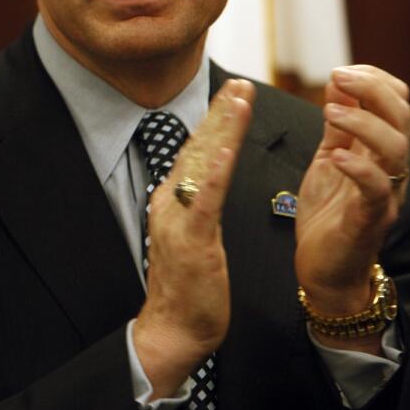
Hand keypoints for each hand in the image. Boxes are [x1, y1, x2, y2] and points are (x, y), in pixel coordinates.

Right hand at [133, 79, 254, 398]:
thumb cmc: (190, 288)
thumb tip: (207, 181)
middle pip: (198, 148)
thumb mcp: (195, 236)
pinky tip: (224, 149)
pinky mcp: (191, 240)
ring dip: (221, 129)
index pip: (196, 152)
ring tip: (238, 99)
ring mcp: (177, 219)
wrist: (174, 328)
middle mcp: (170, 202)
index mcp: (172, 201)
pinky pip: (203, 200)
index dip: (215, 120)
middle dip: (220, 112)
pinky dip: (213, 172)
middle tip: (239, 81)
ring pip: (202, 164)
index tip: (233, 93)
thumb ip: (198, 205)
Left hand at [294, 66, 409, 350]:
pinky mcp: (369, 219)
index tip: (342, 71)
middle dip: (372, 89)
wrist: (324, 268)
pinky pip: (375, 189)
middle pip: (402, 117)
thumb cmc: (328, 213)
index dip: (374, 80)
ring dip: (363, 122)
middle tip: (338, 77)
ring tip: (330, 111)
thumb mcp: (329, 159)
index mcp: (379, 150)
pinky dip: (357, 167)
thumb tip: (338, 84)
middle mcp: (389, 169)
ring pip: (395, 148)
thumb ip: (337, 127)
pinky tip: (335, 155)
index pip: (396, 102)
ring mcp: (384, 194)